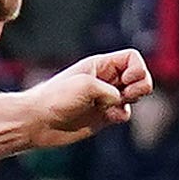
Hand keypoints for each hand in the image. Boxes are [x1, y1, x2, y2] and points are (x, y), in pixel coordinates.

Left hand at [15, 49, 150, 148]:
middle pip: (140, 76)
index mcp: (101, 65)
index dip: (137, 69)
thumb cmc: (56, 98)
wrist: (38, 121)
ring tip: (114, 105)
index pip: (133, 58)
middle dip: (140, 86)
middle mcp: (106, 79)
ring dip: (131, 100)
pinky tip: (108, 117)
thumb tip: (121, 104)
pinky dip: (122, 115)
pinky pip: (125, 113)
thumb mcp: (86, 85)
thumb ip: (111, 91)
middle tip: (126, 94)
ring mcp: (106, 98)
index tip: (125, 80)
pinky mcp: (104, 116)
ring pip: (135, 95)